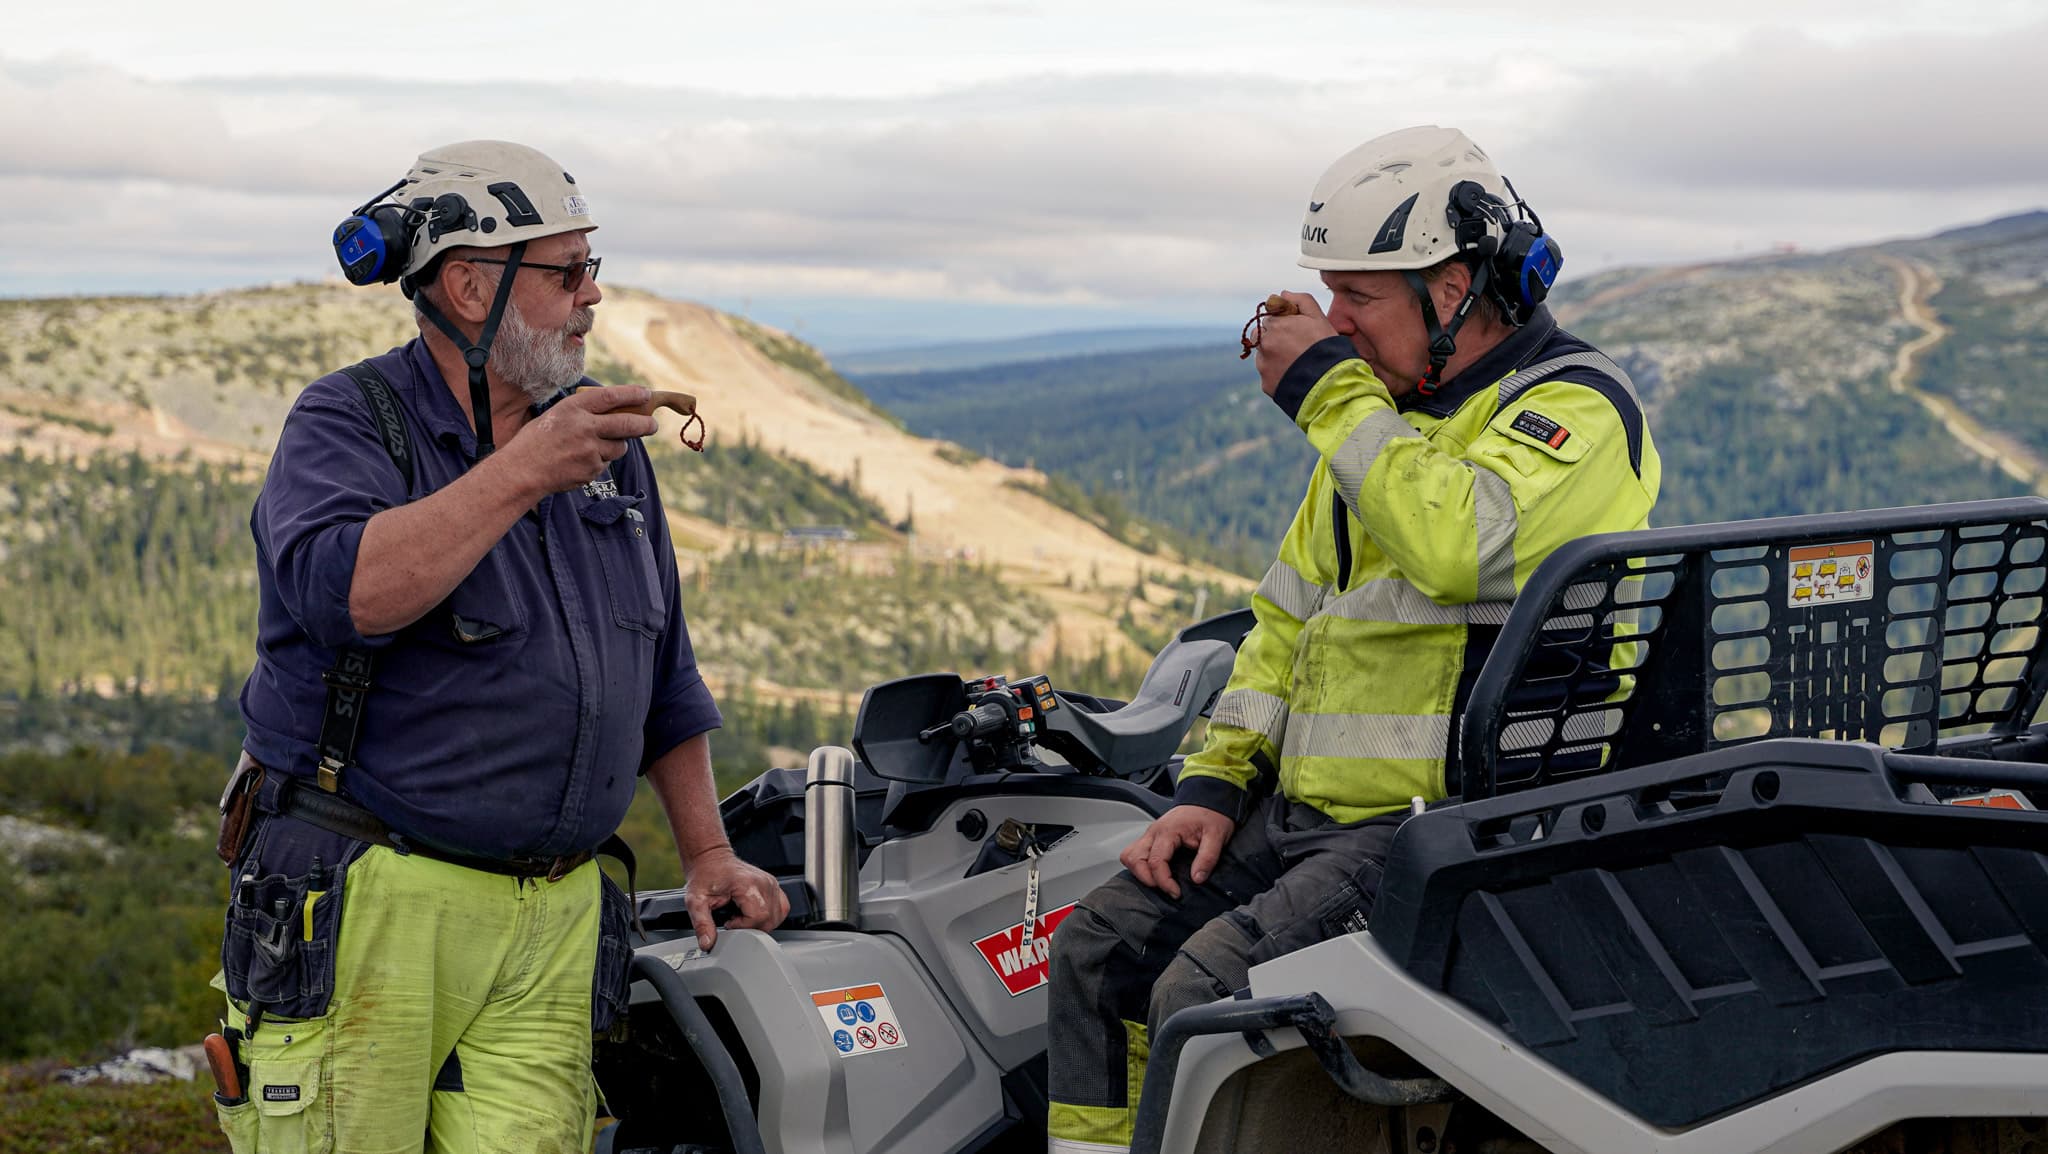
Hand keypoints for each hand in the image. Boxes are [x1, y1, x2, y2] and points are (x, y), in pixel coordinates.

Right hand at [500, 385, 657, 494]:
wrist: (522, 471)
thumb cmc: (536, 441)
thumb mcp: (557, 415)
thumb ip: (584, 413)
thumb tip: (616, 411)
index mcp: (573, 408)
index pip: (610, 396)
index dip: (631, 394)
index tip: (645, 394)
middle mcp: (584, 427)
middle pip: (627, 424)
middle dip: (645, 424)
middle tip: (653, 425)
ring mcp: (590, 450)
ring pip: (620, 447)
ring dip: (617, 446)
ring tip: (596, 446)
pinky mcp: (591, 469)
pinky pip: (605, 463)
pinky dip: (599, 461)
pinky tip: (580, 461)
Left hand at [683, 846, 789, 950]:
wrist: (711, 858)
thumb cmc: (705, 876)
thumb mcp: (696, 901)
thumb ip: (702, 924)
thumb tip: (708, 943)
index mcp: (747, 884)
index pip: (758, 917)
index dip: (743, 926)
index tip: (729, 922)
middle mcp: (763, 882)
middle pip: (770, 919)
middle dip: (751, 927)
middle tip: (734, 919)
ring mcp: (771, 882)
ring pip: (777, 916)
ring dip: (761, 922)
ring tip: (742, 915)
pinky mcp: (773, 885)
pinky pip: (781, 907)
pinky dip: (770, 916)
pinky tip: (754, 913)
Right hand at [1120, 805, 1235, 898]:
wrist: (1208, 799)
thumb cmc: (1211, 815)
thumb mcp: (1216, 836)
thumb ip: (1207, 858)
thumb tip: (1197, 878)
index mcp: (1168, 830)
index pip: (1156, 861)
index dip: (1164, 881)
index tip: (1176, 892)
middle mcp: (1154, 831)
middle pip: (1134, 859)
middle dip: (1147, 879)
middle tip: (1167, 889)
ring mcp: (1150, 834)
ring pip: (1129, 855)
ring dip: (1139, 872)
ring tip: (1159, 882)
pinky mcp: (1151, 837)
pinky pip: (1135, 853)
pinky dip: (1139, 866)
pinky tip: (1155, 873)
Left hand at [1253, 292, 1338, 397]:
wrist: (1330, 383)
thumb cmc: (1327, 348)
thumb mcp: (1319, 318)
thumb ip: (1301, 301)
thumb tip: (1282, 294)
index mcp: (1275, 325)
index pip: (1270, 317)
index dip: (1285, 322)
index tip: (1297, 331)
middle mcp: (1264, 344)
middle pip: (1262, 335)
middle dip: (1275, 337)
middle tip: (1296, 346)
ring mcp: (1263, 365)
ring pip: (1263, 354)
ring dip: (1274, 355)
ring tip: (1296, 362)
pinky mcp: (1265, 383)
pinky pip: (1268, 374)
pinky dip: (1277, 373)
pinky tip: (1294, 374)